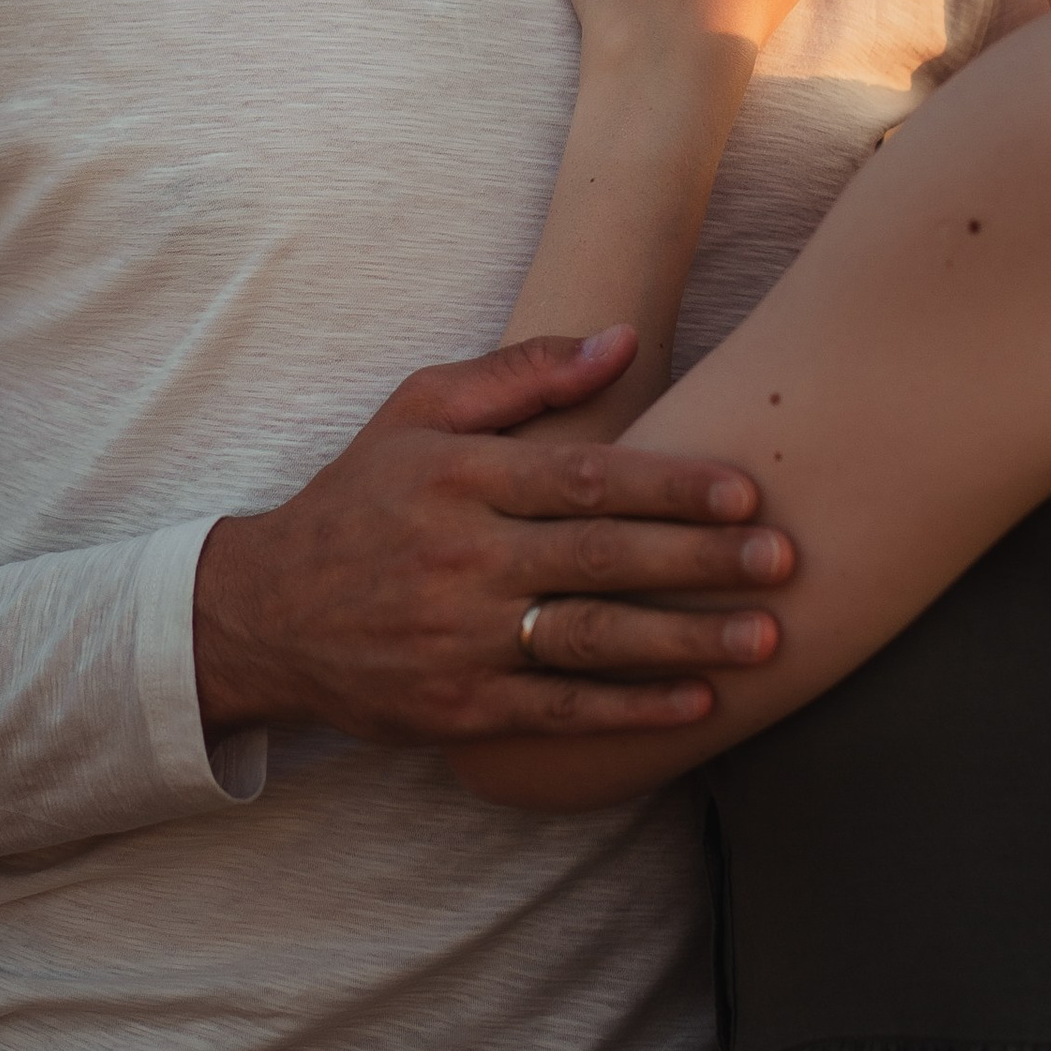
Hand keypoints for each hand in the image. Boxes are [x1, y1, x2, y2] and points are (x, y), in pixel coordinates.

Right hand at [193, 330, 797, 743]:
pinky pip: (558, 709)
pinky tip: (698, 703)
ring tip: (765, 638)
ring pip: (591, 639)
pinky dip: (631, 710)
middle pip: (601, 558)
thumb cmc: (360, 499)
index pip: (583, 479)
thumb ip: (520, 375)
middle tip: (786, 559)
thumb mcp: (416, 411)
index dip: (670, 485)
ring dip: (685, 641)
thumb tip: (622, 340)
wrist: (264, 613)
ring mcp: (460, 637)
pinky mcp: (460, 707)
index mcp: (460, 477)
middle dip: (701, 561)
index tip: (746, 490)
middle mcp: (462, 557)